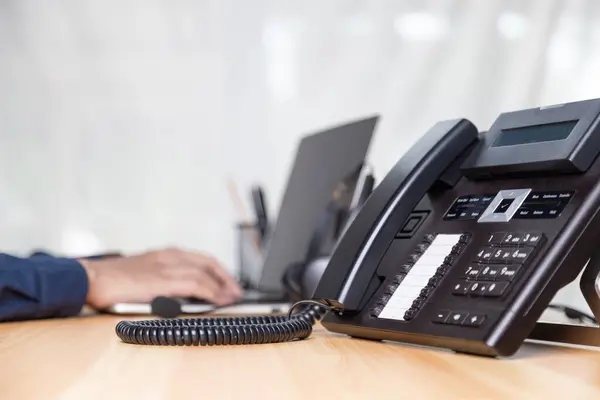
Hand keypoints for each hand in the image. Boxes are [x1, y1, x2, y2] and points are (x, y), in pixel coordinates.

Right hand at [78, 248, 242, 308]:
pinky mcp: (163, 279)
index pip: (201, 259)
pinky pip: (196, 284)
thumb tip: (183, 295)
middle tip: (236, 291)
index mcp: (165, 254)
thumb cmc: (113, 280)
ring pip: (205, 272)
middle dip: (226, 277)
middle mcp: (169, 256)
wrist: (91, 278)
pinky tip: (218, 300)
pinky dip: (211, 291)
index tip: (228, 282)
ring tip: (232, 298)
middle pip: (208, 262)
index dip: (219, 271)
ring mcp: (167, 266)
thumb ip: (163, 279)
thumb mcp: (144, 275)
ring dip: (222, 286)